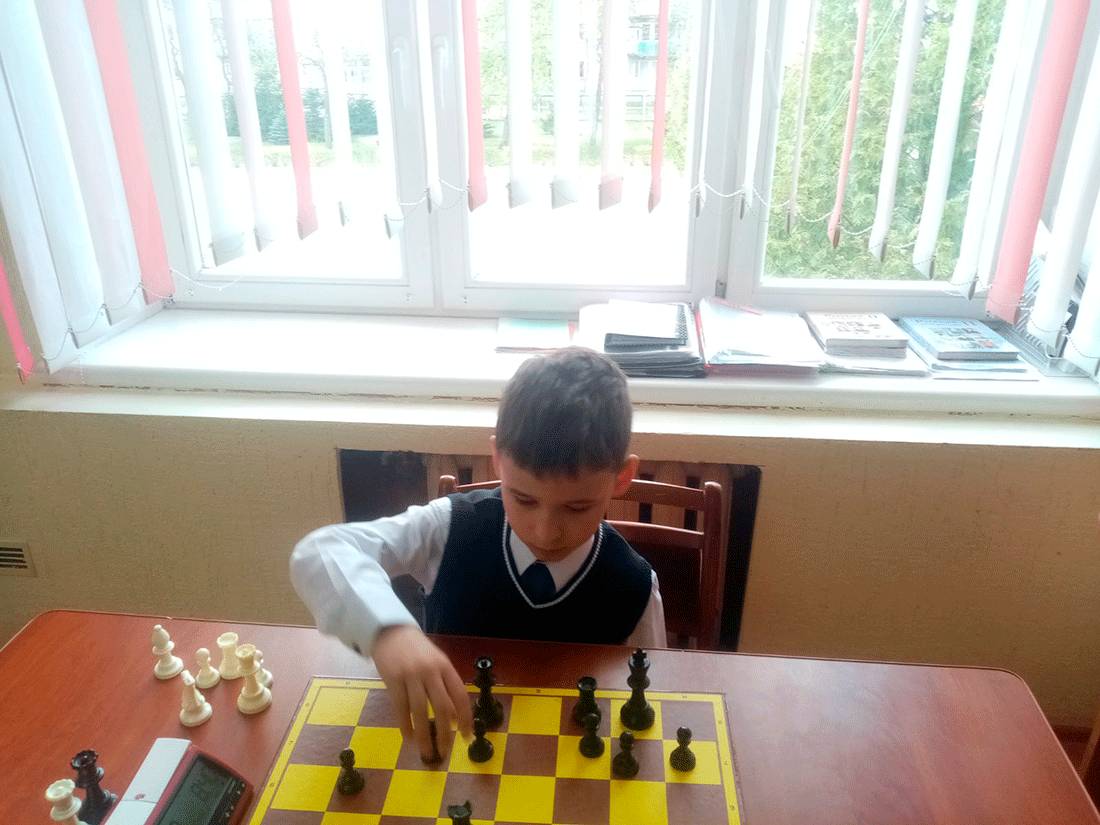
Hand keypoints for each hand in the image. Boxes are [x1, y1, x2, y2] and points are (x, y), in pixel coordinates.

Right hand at [372, 624, 473, 760]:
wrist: (391, 631)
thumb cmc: (417, 650)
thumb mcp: (437, 662)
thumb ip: (446, 686)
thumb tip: (455, 717)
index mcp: (445, 666)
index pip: (460, 695)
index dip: (465, 717)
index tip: (466, 735)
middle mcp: (430, 671)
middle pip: (442, 706)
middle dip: (446, 732)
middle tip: (446, 751)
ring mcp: (411, 675)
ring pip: (421, 711)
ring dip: (425, 735)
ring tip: (427, 751)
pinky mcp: (393, 680)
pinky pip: (401, 708)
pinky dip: (406, 725)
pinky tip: (409, 738)